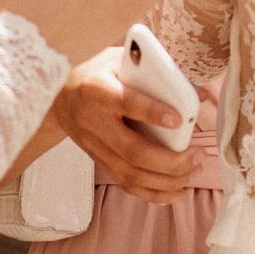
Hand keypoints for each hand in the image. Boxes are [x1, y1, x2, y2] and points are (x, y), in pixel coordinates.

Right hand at [53, 47, 197, 202]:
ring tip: (192, 173)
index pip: (126, 102)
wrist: (57, 98)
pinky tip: (175, 192)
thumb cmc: (97, 74)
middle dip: (169, 160)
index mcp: (97, 89)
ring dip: (166, 181)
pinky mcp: (99, 162)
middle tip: (196, 155)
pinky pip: (125, 184)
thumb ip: (149, 69)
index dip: (152, 112)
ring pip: (130, 174)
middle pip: (132, 150)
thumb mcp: (117, 59)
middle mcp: (94, 121)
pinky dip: (153, 194)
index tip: (177, 119)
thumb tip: (195, 89)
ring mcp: (94, 146)